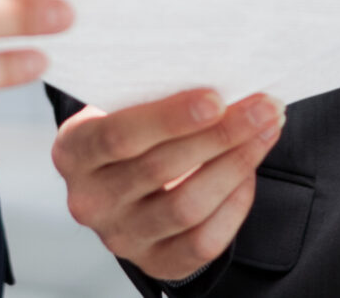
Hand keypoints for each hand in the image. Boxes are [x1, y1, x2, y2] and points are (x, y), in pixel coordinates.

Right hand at [52, 89, 284, 282]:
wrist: (121, 184)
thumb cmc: (131, 131)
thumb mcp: (121, 107)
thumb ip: (153, 95)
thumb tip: (222, 77)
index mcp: (73, 152)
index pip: (119, 136)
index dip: (170, 118)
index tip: (217, 99)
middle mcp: (90, 200)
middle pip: (161, 169)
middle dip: (221, 135)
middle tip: (264, 108)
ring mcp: (121, 237)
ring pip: (187, 206)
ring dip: (236, 164)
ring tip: (266, 131)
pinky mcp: (156, 262)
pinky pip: (205, 241)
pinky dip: (235, 203)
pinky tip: (249, 171)